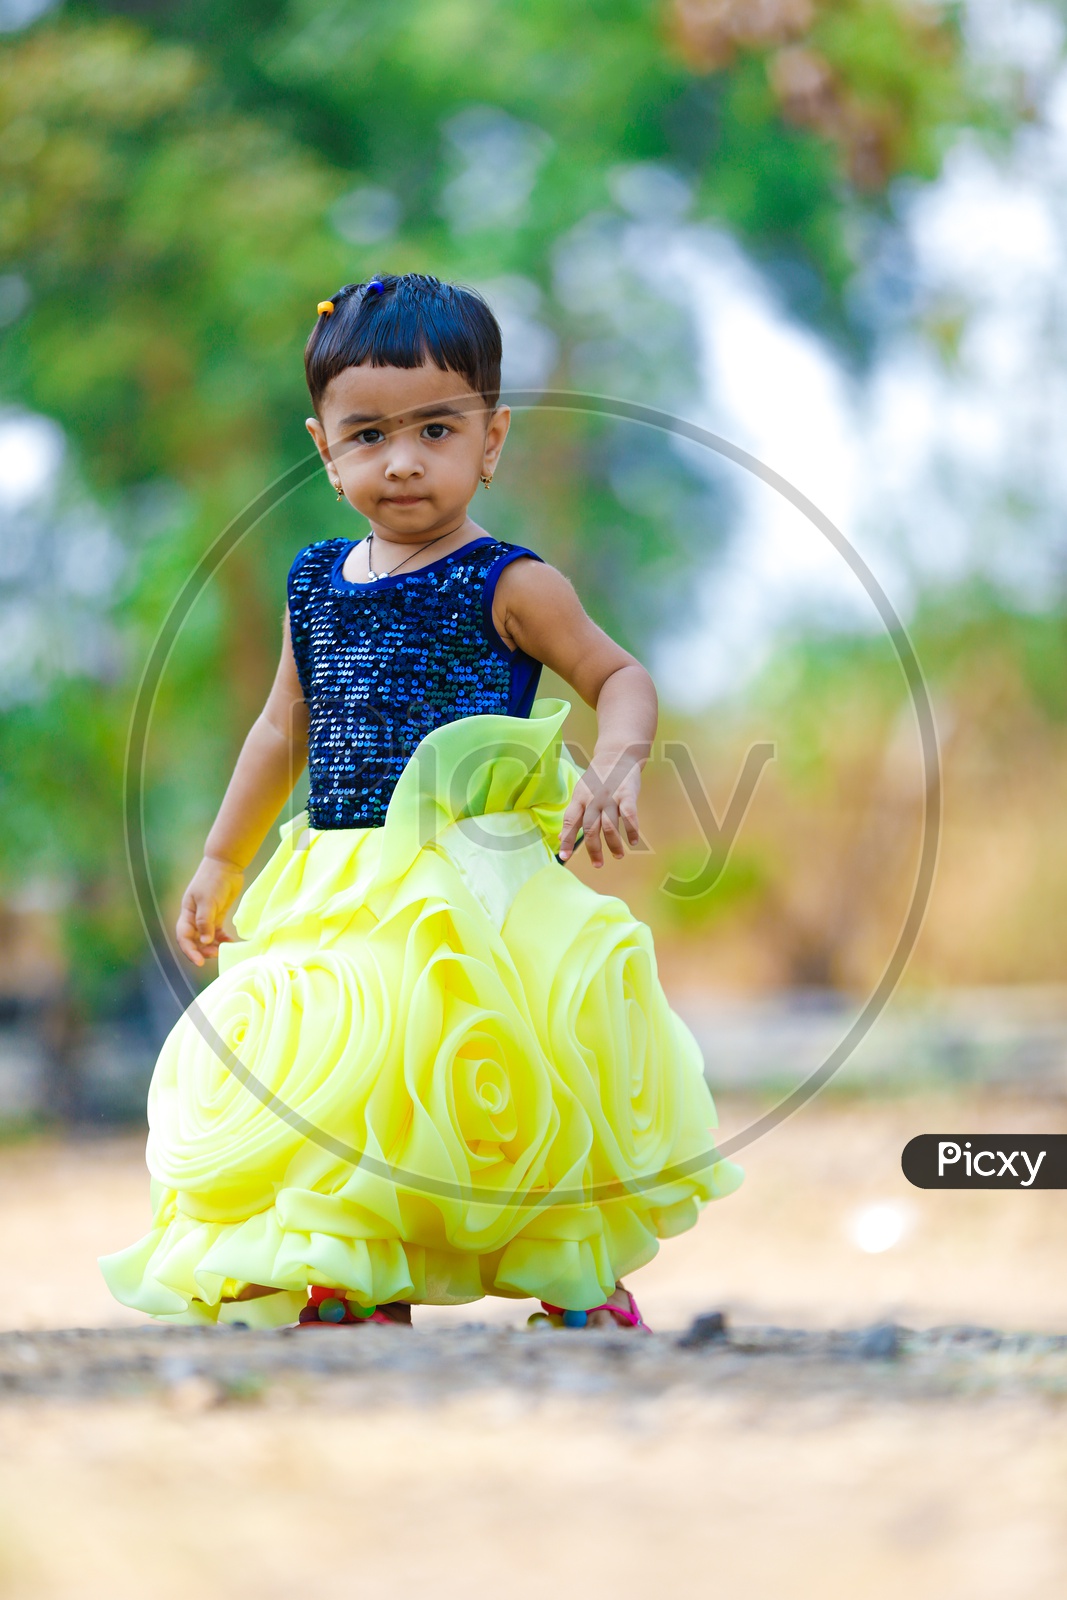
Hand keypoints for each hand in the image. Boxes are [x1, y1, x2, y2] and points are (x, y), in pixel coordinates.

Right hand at [176, 856, 243, 966]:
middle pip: (194, 940)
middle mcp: (194, 917)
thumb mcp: (207, 901)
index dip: (189, 951)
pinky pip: (217, 932)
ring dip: (213, 947)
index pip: (184, 937)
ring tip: (223, 950)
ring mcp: (206, 916)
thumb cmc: (213, 880)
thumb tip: (205, 941)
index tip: (199, 962)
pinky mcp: (218, 915)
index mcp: (187, 913)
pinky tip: (230, 943)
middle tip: (216, 955)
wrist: (226, 865)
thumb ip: (205, 921)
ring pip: (206, 938)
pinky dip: (222, 939)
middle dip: (203, 950)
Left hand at [558, 747, 642, 867]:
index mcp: (579, 798)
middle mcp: (593, 799)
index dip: (567, 839)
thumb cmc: (597, 779)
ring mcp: (610, 796)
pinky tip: (633, 841)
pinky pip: (629, 816)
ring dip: (614, 844)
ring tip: (618, 856)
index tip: (564, 857)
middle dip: (593, 849)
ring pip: (610, 826)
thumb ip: (573, 816)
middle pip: (590, 828)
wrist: (617, 754)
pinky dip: (632, 830)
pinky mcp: (627, 794)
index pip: (570, 821)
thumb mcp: (580, 794)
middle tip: (597, 864)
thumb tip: (560, 838)